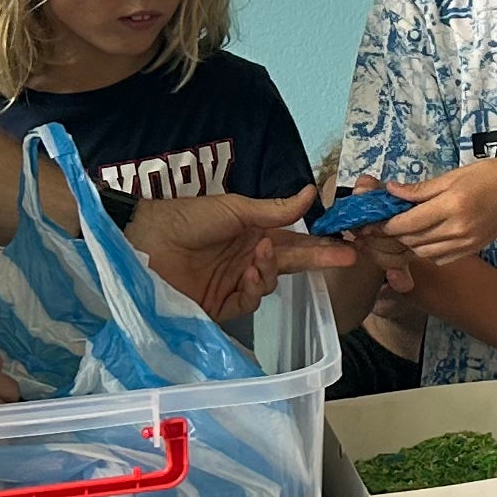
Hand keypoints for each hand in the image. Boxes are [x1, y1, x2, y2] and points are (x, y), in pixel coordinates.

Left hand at [123, 190, 347, 327]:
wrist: (148, 242)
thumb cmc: (187, 218)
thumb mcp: (234, 209)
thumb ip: (274, 210)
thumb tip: (311, 191)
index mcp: (252, 232)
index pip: (294, 239)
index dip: (320, 242)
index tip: (347, 243)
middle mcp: (247, 257)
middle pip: (290, 261)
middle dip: (318, 258)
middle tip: (346, 256)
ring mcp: (235, 281)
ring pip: (271, 281)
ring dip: (271, 268)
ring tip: (261, 256)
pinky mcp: (221, 304)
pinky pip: (249, 301)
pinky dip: (255, 287)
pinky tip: (250, 273)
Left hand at [383, 159, 496, 267]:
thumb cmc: (490, 176)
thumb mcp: (453, 175)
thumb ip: (420, 189)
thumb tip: (391, 192)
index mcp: (452, 205)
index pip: (408, 223)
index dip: (385, 225)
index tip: (373, 221)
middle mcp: (457, 228)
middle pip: (412, 240)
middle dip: (392, 235)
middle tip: (380, 226)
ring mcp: (465, 243)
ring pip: (422, 252)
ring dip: (407, 244)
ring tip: (400, 232)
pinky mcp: (470, 250)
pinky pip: (438, 258)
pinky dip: (424, 251)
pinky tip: (422, 239)